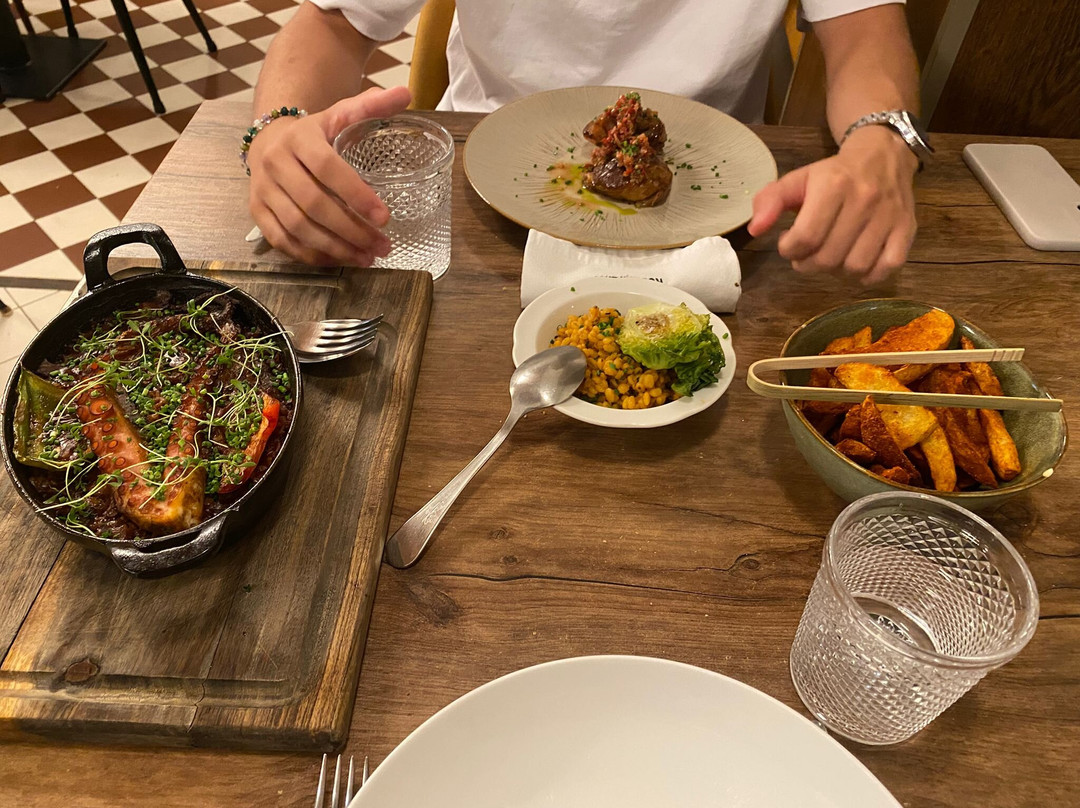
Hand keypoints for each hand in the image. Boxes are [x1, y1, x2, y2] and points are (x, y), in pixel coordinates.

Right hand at [247, 86, 411, 265]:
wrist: (269, 137)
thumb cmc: (314, 132)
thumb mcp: (340, 113)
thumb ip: (371, 107)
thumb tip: (406, 93)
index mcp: (300, 138)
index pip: (328, 168)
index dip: (356, 194)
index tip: (385, 218)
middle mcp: (276, 163)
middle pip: (313, 204)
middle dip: (351, 230)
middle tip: (382, 245)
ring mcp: (263, 190)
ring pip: (297, 227)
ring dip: (335, 247)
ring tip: (367, 257)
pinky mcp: (257, 211)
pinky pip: (282, 240)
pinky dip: (311, 255)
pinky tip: (338, 260)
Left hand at [747, 126, 918, 283]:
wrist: (883, 155)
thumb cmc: (834, 173)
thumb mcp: (798, 179)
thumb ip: (770, 201)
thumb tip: (755, 229)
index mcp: (833, 186)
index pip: (805, 237)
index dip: (789, 250)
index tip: (788, 243)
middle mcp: (864, 200)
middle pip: (828, 257)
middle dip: (808, 263)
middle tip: (806, 254)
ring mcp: (888, 216)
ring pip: (855, 267)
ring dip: (835, 271)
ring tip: (829, 256)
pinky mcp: (907, 229)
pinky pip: (886, 269)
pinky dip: (867, 275)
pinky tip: (854, 263)